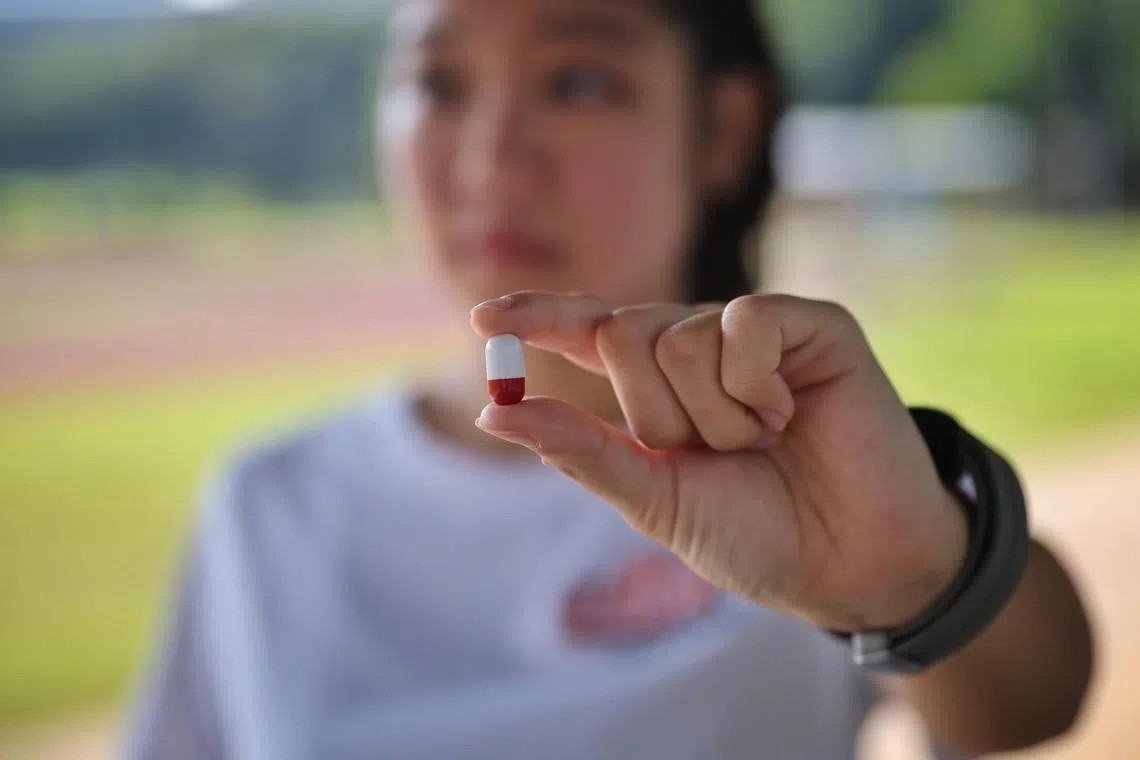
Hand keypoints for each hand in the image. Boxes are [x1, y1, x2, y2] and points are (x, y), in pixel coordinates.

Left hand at [470, 292, 967, 631]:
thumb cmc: (755, 533)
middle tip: (720, 454)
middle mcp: (698, 344)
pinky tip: (792, 412)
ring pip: (679, 336)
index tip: (482, 318)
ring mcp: (754, 329)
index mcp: (657, 385)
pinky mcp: (811, 323)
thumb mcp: (653, 497)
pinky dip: (756, 385)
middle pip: (622, 334)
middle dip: (660, 416)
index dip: (537, 318)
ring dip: (717, 417)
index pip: (586, 331)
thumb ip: (576, 450)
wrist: (851, 563)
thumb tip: (487, 412)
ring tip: (767, 442)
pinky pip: (743, 323)